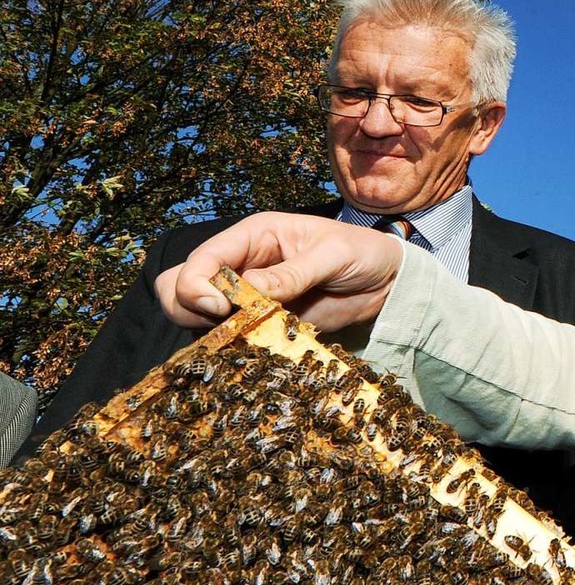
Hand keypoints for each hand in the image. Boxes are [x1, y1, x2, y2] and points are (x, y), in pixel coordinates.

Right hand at [154, 211, 403, 331]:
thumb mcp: (331, 256)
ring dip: (210, 331)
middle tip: (230, 324)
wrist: (385, 283)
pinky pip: (226, 339)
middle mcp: (240, 265)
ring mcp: (245, 298)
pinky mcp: (258, 325)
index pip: (201, 259)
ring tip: (247, 336)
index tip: (222, 307)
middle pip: (179, 286)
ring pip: (195, 316)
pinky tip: (256, 348)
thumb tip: (248, 292)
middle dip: (191, 308)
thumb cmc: (361, 253)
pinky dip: (231, 348)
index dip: (197, 285)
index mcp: (252, 236)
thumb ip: (291, 274)